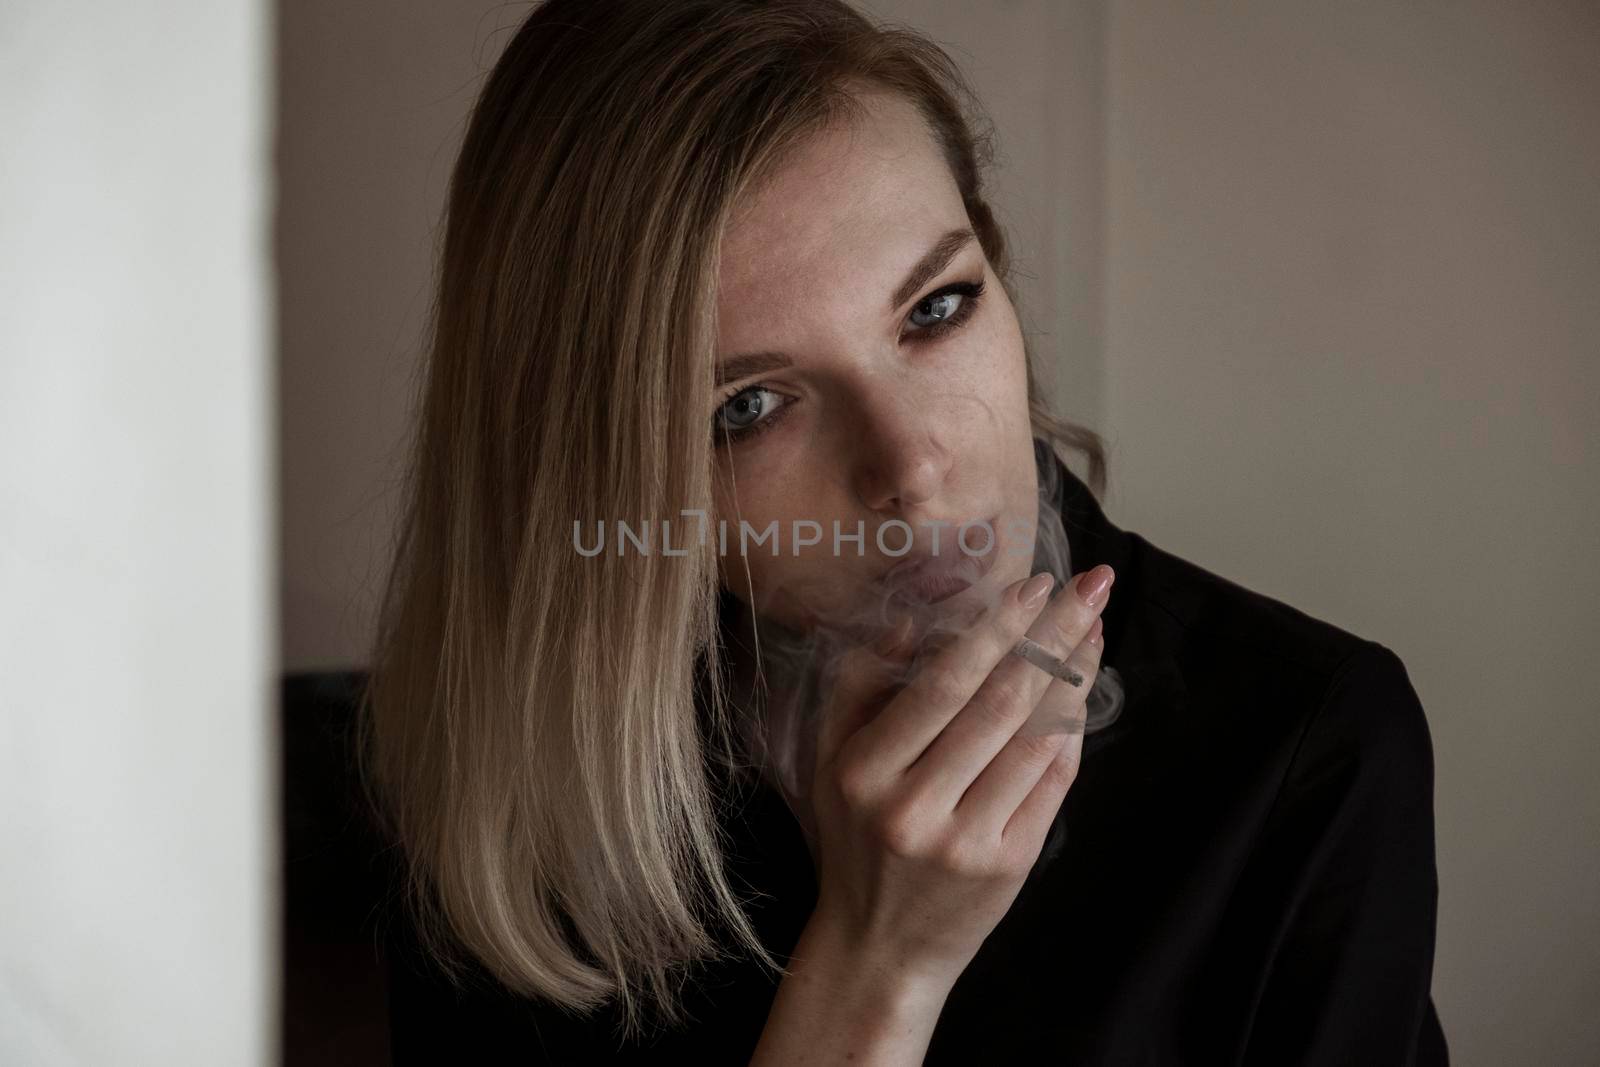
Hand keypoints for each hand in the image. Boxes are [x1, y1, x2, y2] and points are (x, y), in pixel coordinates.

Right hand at [805, 565, 1111, 986]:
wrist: (879, 947)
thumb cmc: (855, 839)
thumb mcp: (829, 761)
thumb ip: (858, 685)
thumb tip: (909, 619)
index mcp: (865, 772)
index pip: (943, 683)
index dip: (996, 628)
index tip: (1035, 583)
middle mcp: (914, 807)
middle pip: (1000, 702)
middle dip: (1053, 635)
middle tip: (1092, 587)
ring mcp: (966, 840)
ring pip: (1035, 739)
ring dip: (1074, 675)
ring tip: (1095, 627)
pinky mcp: (1008, 866)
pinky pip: (1052, 782)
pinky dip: (1072, 730)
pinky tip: (1083, 690)